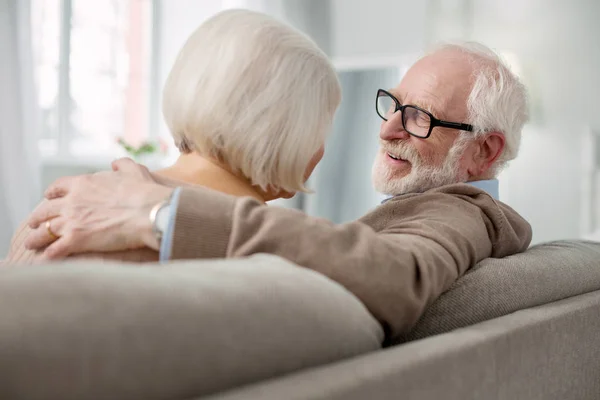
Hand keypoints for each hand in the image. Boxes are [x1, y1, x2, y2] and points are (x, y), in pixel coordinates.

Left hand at [25, 158, 173, 258]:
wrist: (150, 212)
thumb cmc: (144, 192)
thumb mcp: (134, 170)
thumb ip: (122, 164)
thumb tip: (116, 164)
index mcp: (84, 184)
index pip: (58, 186)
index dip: (51, 192)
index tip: (48, 196)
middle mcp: (72, 201)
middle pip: (46, 210)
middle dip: (38, 217)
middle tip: (35, 223)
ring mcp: (72, 221)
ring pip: (45, 231)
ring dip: (36, 238)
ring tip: (31, 243)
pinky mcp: (77, 240)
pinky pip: (55, 250)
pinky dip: (49, 255)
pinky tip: (45, 259)